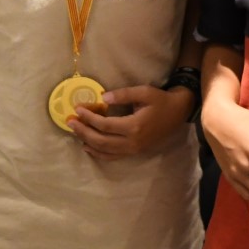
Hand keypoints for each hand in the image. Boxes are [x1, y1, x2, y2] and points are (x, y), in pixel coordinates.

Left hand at [67, 83, 193, 159]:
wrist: (178, 112)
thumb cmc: (161, 100)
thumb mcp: (143, 92)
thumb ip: (122, 95)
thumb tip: (102, 98)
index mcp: (134, 126)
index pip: (104, 125)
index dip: (89, 118)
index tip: (77, 109)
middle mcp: (132, 142)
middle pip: (101, 140)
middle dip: (83, 131)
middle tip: (69, 122)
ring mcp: (133, 150)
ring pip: (105, 151)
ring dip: (87, 142)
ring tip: (75, 132)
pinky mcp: (134, 152)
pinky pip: (112, 156)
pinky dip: (98, 153)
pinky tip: (88, 147)